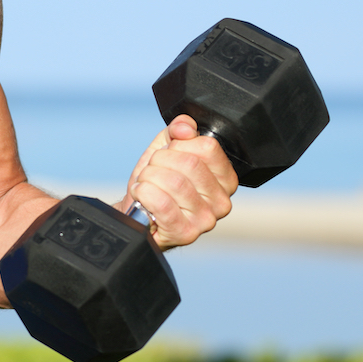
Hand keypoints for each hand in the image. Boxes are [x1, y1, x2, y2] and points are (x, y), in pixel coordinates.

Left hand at [117, 114, 237, 249]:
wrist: (138, 213)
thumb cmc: (157, 182)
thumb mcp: (168, 149)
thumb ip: (179, 130)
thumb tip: (186, 128)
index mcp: (225, 178)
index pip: (208, 147)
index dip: (180, 144)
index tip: (170, 153)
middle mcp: (222, 202)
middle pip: (189, 163)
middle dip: (160, 160)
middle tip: (154, 170)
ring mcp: (206, 220)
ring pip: (174, 182)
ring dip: (149, 177)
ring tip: (146, 184)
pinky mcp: (186, 233)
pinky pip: (162, 203)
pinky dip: (144, 193)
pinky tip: (142, 195)